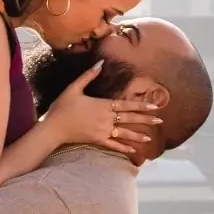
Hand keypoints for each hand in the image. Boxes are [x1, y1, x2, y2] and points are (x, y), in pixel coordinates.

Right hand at [41, 66, 161, 154]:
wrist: (53, 127)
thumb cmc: (61, 107)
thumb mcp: (74, 88)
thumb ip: (88, 75)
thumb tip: (101, 63)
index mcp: (102, 105)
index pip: (126, 105)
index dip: (142, 105)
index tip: (155, 106)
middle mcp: (105, 119)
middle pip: (129, 119)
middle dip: (146, 120)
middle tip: (160, 121)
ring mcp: (102, 131)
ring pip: (124, 134)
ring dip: (138, 136)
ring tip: (150, 139)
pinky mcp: (96, 140)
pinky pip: (113, 145)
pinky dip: (124, 148)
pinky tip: (134, 151)